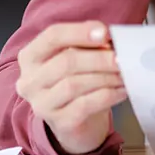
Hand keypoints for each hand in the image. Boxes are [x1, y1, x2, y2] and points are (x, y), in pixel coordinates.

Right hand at [14, 21, 125, 154]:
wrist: (78, 121)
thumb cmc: (78, 81)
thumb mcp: (79, 57)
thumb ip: (87, 44)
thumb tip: (106, 36)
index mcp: (31, 56)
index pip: (52, 36)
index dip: (80, 32)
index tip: (105, 33)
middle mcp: (30, 81)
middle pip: (66, 62)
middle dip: (99, 58)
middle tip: (122, 58)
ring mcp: (42, 104)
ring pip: (75, 84)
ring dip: (106, 77)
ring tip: (124, 73)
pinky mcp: (60, 123)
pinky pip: (85, 105)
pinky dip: (108, 95)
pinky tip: (121, 90)